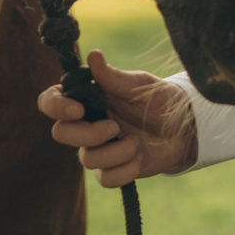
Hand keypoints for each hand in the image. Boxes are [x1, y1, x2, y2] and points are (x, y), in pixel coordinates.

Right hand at [38, 51, 197, 185]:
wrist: (184, 128)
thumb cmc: (159, 99)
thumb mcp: (140, 85)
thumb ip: (114, 77)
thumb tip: (93, 56)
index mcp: (87, 98)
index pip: (50, 100)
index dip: (55, 106)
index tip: (78, 109)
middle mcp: (86, 123)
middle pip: (61, 133)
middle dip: (88, 134)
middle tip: (114, 127)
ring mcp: (98, 148)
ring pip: (86, 159)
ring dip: (116, 152)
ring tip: (136, 143)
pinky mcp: (112, 169)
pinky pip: (105, 178)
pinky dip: (124, 170)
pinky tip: (139, 158)